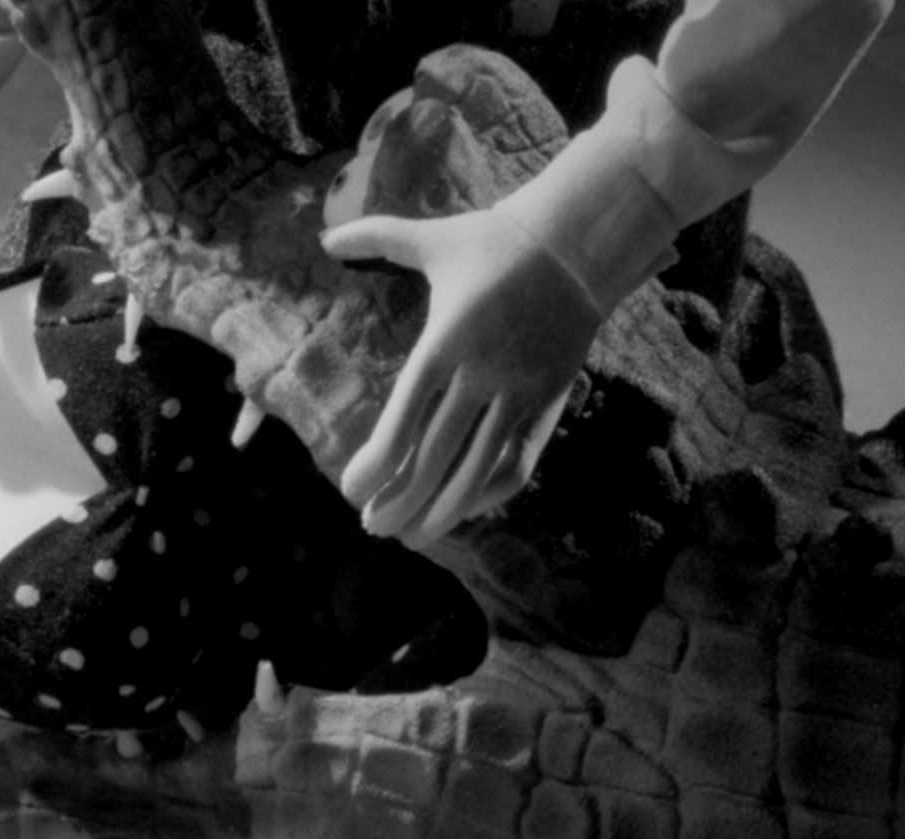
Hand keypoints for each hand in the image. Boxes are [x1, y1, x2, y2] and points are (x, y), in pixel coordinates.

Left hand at [322, 208, 601, 547]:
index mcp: (446, 341)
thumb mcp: (432, 238)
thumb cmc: (495, 240)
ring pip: (478, 469)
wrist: (579, 243)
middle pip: (435, 455)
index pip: (404, 417)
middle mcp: (483, 373)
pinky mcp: (549, 403)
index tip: (351, 490)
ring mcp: (520, 392)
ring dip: (442, 510)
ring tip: (410, 537)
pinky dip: (490, 494)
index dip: (378, 462)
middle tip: (370, 527)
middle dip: (400, 499)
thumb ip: (376, 238)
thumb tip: (325, 236)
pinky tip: (462, 511)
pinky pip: (519, 462)